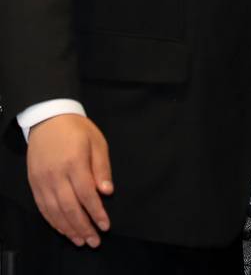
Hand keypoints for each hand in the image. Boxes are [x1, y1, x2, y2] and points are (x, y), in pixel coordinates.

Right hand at [27, 114, 112, 247]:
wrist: (48, 119)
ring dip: (68, 229)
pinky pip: (43, 208)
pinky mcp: (34, 183)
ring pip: (55, 212)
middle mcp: (56, 174)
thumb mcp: (97, 142)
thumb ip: (102, 168)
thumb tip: (106, 192)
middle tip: (94, 240)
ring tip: (81, 240)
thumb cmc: (76, 129)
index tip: (105, 225)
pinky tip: (64, 229)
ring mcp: (42, 180)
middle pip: (70, 207)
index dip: (96, 212)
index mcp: (74, 162)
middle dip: (84, 227)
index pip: (86, 194)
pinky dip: (54, 222)